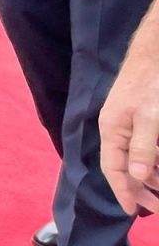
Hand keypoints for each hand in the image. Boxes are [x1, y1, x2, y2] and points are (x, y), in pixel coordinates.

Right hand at [100, 36, 158, 214]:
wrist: (152, 55)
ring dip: (149, 177)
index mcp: (112, 130)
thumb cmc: (151, 86)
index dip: (123, 191)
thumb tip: (134, 176)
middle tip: (158, 207)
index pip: (112, 168)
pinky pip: (141, 147)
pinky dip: (152, 161)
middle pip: (121, 166)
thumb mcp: (150, 118)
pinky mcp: (136, 118)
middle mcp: (114, 129)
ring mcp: (124, 123)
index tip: (132, 211)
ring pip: (133, 158)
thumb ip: (143, 148)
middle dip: (139, 189)